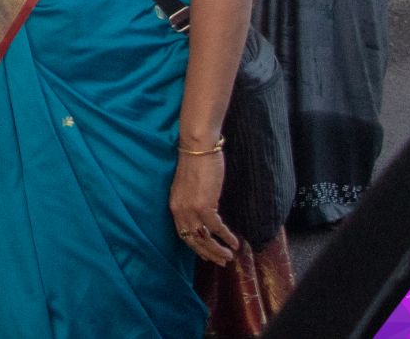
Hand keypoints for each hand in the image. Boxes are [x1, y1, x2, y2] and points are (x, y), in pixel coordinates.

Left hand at [170, 149, 238, 265]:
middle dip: (208, 254)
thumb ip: (192, 202)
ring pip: (204, 238)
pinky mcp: (204, 205)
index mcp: (174, 205)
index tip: (206, 255)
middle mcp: (180, 210)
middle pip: (192, 240)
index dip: (195, 247)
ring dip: (218, 250)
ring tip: (229, 256)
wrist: (197, 147)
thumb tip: (205, 213)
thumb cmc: (195, 162)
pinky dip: (226, 237)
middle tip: (221, 262)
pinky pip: (216, 228)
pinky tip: (235, 242)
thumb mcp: (188, 187)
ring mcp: (191, 209)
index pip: (183, 234)